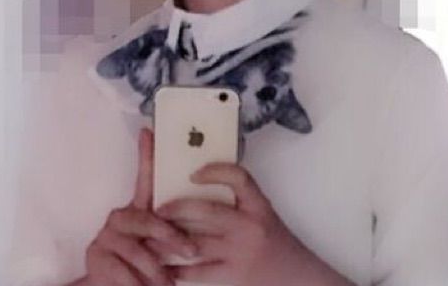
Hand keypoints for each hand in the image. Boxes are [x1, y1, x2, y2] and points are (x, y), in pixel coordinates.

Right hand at [83, 128, 199, 285]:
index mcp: (137, 208)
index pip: (144, 177)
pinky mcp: (96, 257)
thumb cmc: (142, 262)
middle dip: (171, 238)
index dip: (146, 153)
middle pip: (148, 220)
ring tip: (168, 283)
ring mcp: (106, 235)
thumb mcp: (157, 242)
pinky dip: (136, 284)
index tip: (149, 130)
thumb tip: (203, 214)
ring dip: (156, 271)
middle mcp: (120, 216)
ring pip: (138, 251)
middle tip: (191, 251)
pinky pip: (123, 272)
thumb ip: (172, 226)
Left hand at [153, 162, 324, 285]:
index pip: (239, 178)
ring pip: (197, 242)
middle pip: (207, 211)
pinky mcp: (233, 275)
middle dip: (177, 208)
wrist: (298, 278)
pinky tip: (163, 266)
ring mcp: (240, 252)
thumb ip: (239, 203)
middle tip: (156, 208)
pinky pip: (199, 271)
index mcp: (258, 206)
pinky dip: (178, 269)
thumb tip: (199, 187)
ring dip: (169, 239)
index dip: (215, 171)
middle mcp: (249, 226)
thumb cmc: (275, 242)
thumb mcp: (263, 215)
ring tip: (149, 236)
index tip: (194, 173)